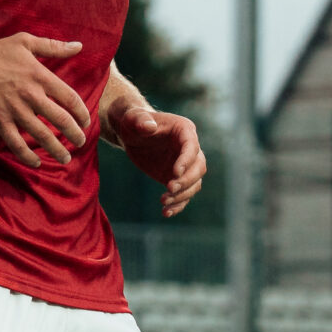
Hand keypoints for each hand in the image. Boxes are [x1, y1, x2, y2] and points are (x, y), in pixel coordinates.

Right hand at [0, 34, 90, 167]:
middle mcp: (30, 95)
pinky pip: (16, 144)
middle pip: (60, 120)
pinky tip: (36, 162)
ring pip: (41, 135)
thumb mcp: (26, 42)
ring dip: (57, 149)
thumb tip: (79, 46)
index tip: (85, 122)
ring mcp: (14, 110)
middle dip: (74, 135)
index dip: (81, 112)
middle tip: (81, 142)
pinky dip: (27, 156)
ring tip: (66, 158)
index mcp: (40, 76)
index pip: (70, 98)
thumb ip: (54, 46)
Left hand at [109, 100, 206, 217]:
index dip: (186, 161)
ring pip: (194, 183)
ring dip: (182, 195)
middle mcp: (190, 148)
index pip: (192, 147)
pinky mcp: (177, 178)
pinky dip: (178, 204)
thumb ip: (140, 120)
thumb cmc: (133, 120)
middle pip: (199, 167)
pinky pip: (184, 194)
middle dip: (187, 181)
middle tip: (169, 189)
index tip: (175, 173)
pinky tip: (166, 212)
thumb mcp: (133, 118)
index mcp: (184, 130)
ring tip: (163, 201)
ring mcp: (185, 165)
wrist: (132, 133)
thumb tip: (148, 126)